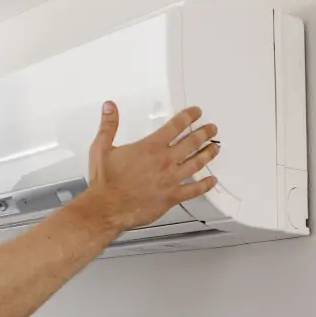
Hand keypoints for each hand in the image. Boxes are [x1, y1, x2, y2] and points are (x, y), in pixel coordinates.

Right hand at [85, 101, 218, 231]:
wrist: (107, 208)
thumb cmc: (105, 183)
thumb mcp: (101, 149)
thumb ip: (108, 126)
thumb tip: (110, 108)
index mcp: (150, 147)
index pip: (176, 126)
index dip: (189, 117)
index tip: (195, 113)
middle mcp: (164, 161)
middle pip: (192, 142)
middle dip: (204, 133)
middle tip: (211, 129)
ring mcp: (170, 179)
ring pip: (197, 163)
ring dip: (208, 154)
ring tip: (215, 149)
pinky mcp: (171, 197)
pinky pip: (194, 190)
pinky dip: (205, 185)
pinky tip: (211, 181)